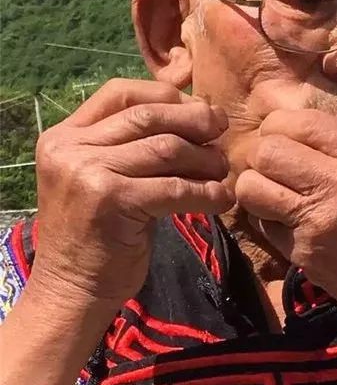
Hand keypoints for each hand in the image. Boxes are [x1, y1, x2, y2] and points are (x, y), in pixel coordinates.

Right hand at [31, 78, 232, 307]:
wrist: (71, 292)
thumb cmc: (98, 233)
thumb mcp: (103, 176)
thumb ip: (133, 143)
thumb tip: (198, 112)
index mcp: (65, 135)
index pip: (120, 91)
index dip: (167, 95)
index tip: (199, 109)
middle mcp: (70, 147)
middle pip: (148, 115)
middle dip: (194, 120)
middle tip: (221, 131)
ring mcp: (86, 172)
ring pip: (166, 148)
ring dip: (204, 157)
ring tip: (221, 169)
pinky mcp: (110, 200)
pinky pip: (174, 186)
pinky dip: (206, 191)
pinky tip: (220, 199)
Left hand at [235, 109, 336, 329]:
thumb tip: (295, 129)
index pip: (301, 122)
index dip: (280, 126)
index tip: (282, 137)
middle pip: (268, 150)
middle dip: (264, 154)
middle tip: (277, 165)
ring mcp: (321, 221)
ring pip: (252, 186)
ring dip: (257, 187)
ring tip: (275, 192)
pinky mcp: (306, 254)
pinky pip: (263, 223)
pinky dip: (268, 219)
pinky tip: (290, 223)